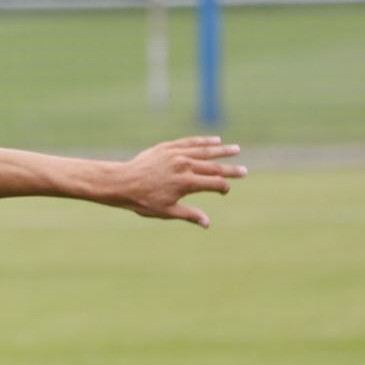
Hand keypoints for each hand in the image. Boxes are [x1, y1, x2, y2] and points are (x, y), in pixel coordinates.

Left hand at [113, 136, 245, 228]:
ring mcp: (176, 154)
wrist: (120, 183)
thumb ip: (189, 215)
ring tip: (236, 149)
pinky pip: (189, 142)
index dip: (223, 188)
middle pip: (213, 166)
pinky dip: (203, 141)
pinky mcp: (167, 147)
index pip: (214, 183)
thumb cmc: (141, 201)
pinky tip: (215, 140)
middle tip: (244, 171)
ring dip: (222, 150)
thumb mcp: (166, 211)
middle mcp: (184, 166)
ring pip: (204, 150)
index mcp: (186, 183)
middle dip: (230, 169)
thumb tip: (207, 224)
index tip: (225, 191)